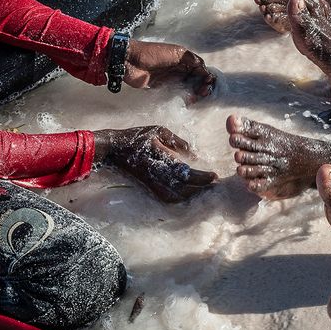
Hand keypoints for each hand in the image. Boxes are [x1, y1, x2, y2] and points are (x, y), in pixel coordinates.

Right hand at [94, 127, 217, 202]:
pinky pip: (166, 197)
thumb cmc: (138, 136)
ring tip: (206, 189)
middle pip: (183, 186)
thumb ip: (178, 142)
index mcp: (160, 157)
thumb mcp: (159, 131)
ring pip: (175, 195)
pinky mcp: (149, 186)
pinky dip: (180, 198)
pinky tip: (190, 194)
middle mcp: (156, 172)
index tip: (214, 176)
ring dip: (192, 194)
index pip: (185, 172)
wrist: (115, 148)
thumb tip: (195, 154)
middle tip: (215, 183)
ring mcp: (152, 181)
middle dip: (201, 186)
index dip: (200, 177)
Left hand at [124, 40, 215, 97]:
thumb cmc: (153, 54)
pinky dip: (181, 98)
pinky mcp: (162, 87)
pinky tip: (185, 101)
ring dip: (192, 93)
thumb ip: (192, 60)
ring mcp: (170, 78)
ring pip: (187, 88)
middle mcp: (178, 69)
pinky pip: (175, 93)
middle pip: (195, 80)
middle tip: (202, 93)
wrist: (130, 61)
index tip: (207, 83)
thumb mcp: (176, 52)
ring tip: (193, 98)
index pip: (200, 69)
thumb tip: (205, 69)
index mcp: (183, 59)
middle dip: (201, 87)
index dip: (206, 77)